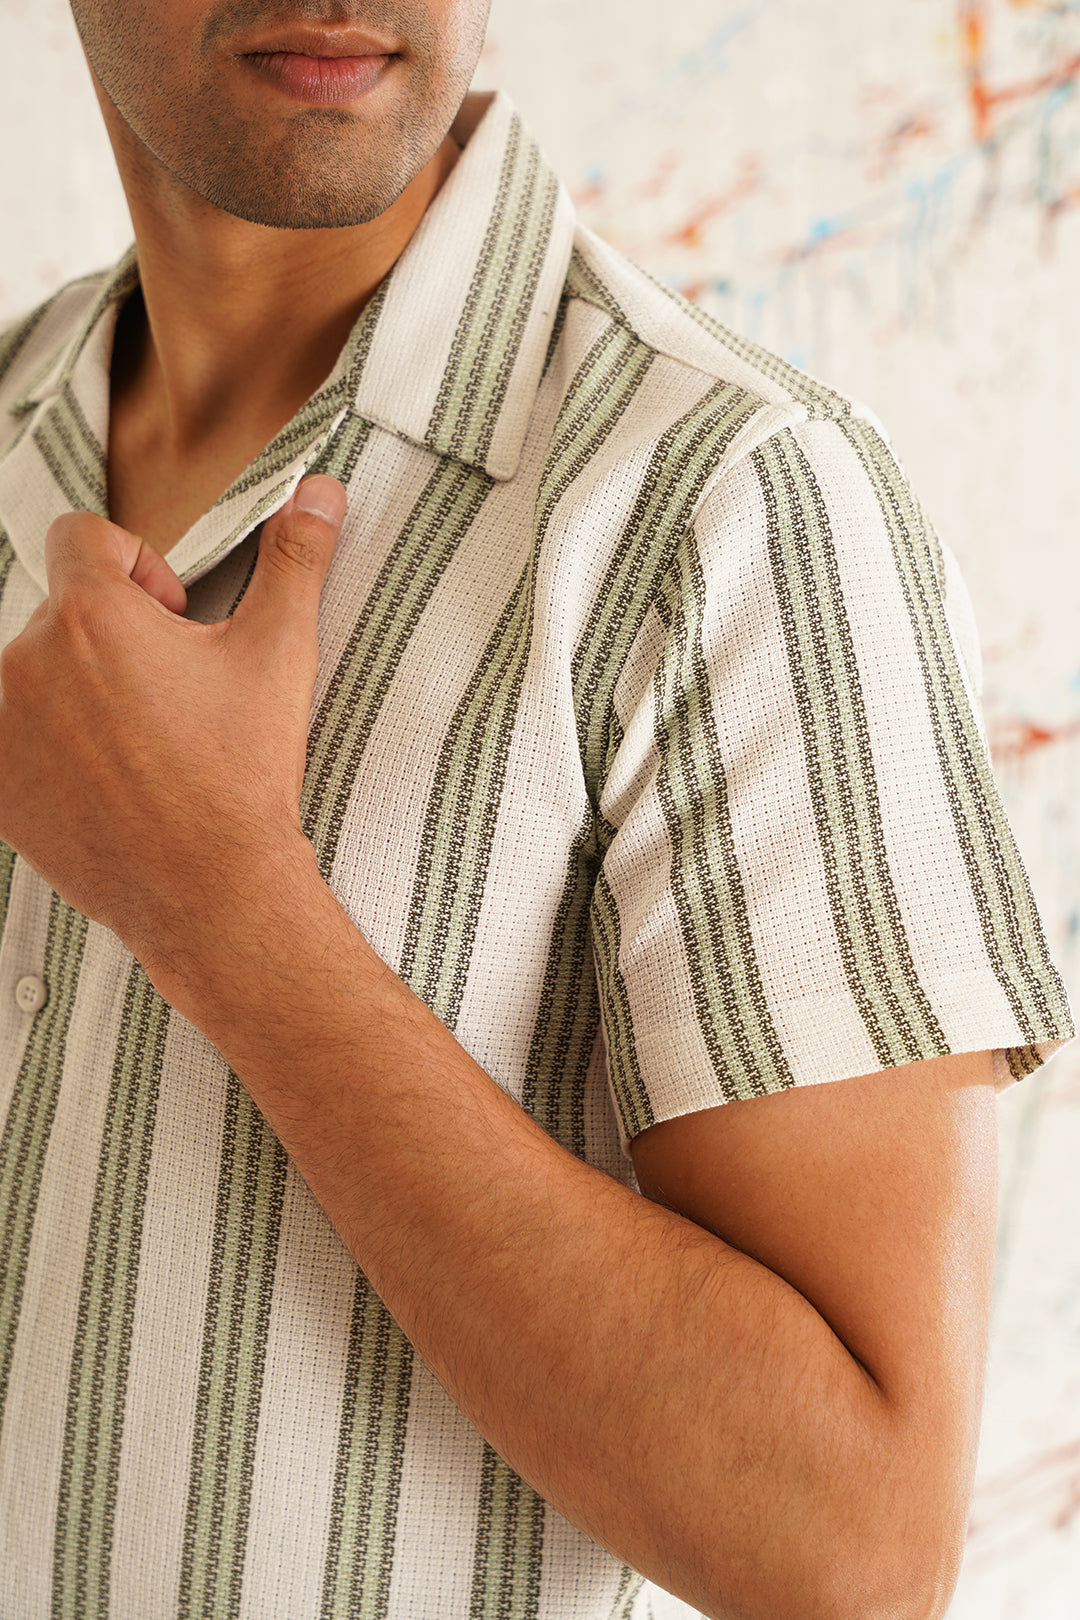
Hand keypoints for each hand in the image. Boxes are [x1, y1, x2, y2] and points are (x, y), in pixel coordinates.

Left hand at [0, 475, 345, 962]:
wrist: (211, 891)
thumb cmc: (243, 777)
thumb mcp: (279, 656)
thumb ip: (296, 559)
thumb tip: (320, 492)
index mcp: (92, 615)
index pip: (83, 536)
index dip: (137, 564)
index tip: (172, 615)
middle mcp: (27, 661)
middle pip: (63, 611)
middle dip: (113, 638)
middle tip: (172, 696)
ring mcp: (1, 727)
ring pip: (36, 674)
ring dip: (78, 690)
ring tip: (142, 742)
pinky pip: (14, 737)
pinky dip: (49, 747)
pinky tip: (108, 779)